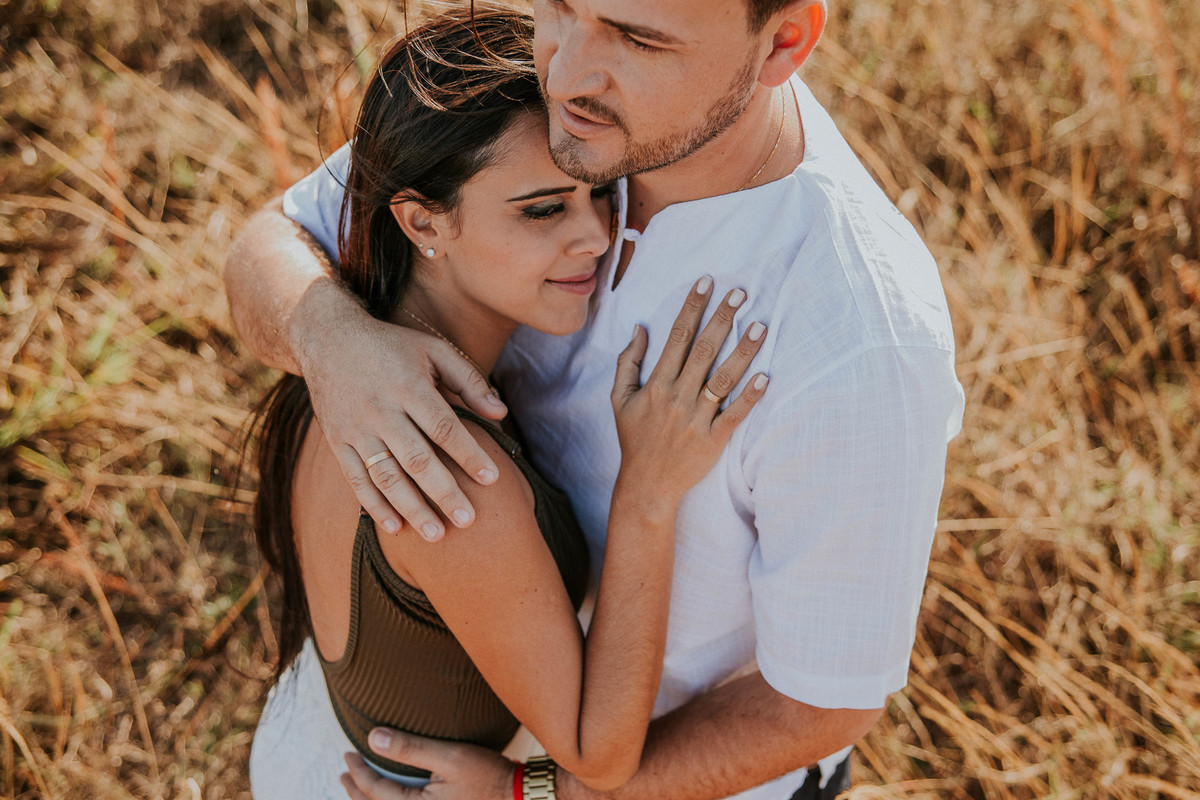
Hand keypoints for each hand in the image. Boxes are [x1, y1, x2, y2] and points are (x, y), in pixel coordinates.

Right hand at [295, 288, 507, 539]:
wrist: (326, 338)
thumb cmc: (392, 347)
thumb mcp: (433, 349)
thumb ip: (469, 380)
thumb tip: (501, 413)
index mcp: (408, 385)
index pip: (443, 426)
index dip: (468, 453)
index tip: (492, 479)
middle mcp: (381, 409)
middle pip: (416, 458)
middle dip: (443, 492)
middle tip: (468, 521)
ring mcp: (356, 428)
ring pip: (386, 475)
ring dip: (411, 507)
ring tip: (437, 534)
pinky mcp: (338, 441)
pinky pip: (355, 479)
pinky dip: (374, 504)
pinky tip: (394, 527)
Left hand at [339, 728, 513, 799]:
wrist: (518, 797)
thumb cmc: (488, 776)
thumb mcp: (450, 756)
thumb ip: (411, 749)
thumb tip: (374, 738)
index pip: (374, 791)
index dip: (358, 772)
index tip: (347, 754)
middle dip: (356, 791)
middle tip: (344, 774)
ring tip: (358, 788)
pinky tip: (391, 797)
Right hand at [611, 276, 766, 506]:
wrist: (646, 485)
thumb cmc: (634, 439)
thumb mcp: (618, 399)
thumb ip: (627, 362)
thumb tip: (640, 328)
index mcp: (656, 385)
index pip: (676, 337)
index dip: (692, 307)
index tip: (706, 282)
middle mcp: (677, 397)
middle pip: (703, 350)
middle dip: (722, 318)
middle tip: (740, 293)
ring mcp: (696, 419)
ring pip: (723, 379)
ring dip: (742, 351)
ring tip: (759, 325)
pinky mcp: (713, 440)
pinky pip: (735, 414)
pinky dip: (750, 396)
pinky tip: (766, 376)